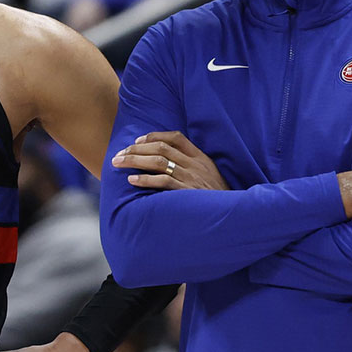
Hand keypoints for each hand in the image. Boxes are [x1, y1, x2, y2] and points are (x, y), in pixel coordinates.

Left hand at [111, 131, 228, 189]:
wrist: (232, 215)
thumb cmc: (216, 197)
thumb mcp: (209, 175)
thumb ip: (191, 166)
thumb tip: (164, 162)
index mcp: (200, 157)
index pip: (176, 137)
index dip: (154, 136)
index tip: (137, 140)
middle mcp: (195, 164)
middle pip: (161, 148)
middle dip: (136, 149)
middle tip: (119, 154)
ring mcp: (191, 178)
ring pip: (158, 162)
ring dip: (135, 160)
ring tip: (118, 163)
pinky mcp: (187, 193)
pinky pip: (163, 182)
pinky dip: (145, 180)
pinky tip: (132, 180)